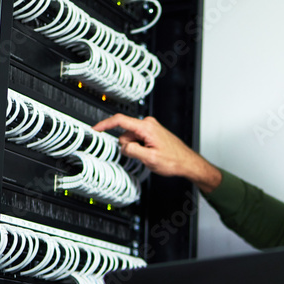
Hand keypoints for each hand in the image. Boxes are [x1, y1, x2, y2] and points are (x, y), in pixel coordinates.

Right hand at [93, 113, 221, 192]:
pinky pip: (138, 140)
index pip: (120, 121)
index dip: (105, 125)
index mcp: (146, 127)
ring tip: (150, 156)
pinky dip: (141, 148)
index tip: (96, 129)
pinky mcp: (152, 133)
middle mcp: (148, 124)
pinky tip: (152, 154)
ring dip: (136, 149)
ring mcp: (151, 128)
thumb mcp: (150, 159)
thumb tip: (123, 147)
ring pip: (131, 139)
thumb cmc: (174, 160)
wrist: (187, 162)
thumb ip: (132, 151)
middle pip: (125, 134)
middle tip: (143, 156)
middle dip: (128, 146)